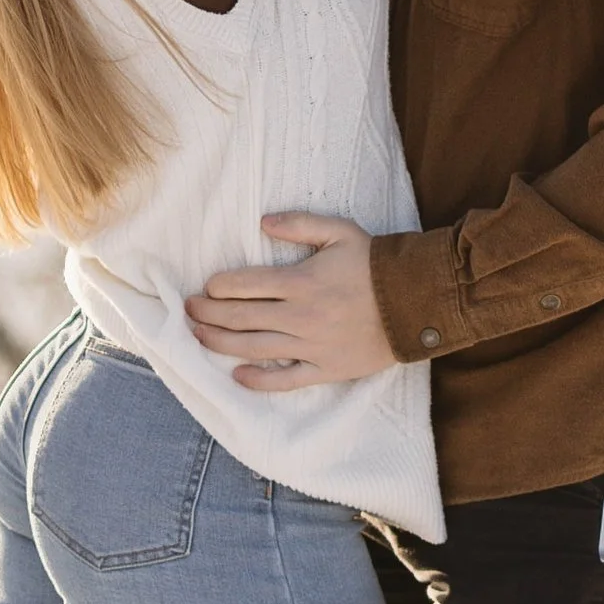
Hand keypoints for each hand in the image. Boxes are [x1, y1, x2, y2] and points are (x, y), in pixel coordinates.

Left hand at [184, 215, 395, 391]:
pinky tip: (237, 376)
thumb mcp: (340, 231)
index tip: (207, 286)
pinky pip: (286, 379)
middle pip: (241, 317)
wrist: (415, 301)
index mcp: (301, 281)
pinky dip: (259, 381)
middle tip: (188, 310)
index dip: (219, 286)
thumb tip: (262, 222)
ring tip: (198, 336)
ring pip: (254, 348)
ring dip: (220, 342)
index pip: (245, 284)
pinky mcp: (325, 368)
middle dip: (208, 313)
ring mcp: (312, 345)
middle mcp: (301, 315)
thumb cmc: (376, 263)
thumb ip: (300, 223)